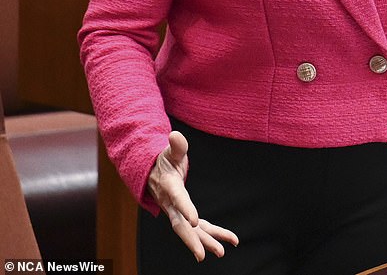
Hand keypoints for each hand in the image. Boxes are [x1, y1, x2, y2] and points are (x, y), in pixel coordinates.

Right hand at [147, 130, 238, 261]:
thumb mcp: (169, 151)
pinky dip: (214, 234)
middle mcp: (171, 204)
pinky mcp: (185, 215)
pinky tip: (231, 241)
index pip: (177, 198)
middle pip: (180, 225)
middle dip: (191, 240)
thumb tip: (175, 135)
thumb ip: (176, 145)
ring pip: (190, 231)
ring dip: (205, 241)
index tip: (194, 220)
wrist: (151, 173)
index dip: (185, 208)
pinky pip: (200, 228)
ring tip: (221, 252)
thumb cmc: (164, 160)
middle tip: (203, 255)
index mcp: (168, 186)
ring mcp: (177, 212)